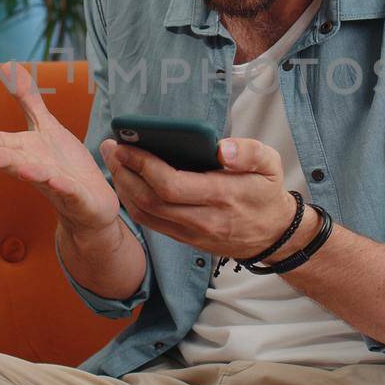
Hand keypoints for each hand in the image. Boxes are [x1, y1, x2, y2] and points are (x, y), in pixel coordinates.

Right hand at [0, 62, 119, 233]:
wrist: (88, 202)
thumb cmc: (63, 163)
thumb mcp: (46, 126)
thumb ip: (27, 100)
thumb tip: (7, 66)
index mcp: (26, 151)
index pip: (0, 143)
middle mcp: (35, 168)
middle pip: (15, 162)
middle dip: (1, 160)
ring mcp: (55, 184)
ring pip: (41, 177)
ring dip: (32, 173)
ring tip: (23, 170)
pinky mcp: (77, 196)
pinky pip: (68, 190)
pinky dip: (63, 186)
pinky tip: (57, 181)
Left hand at [102, 136, 297, 256]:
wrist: (273, 234)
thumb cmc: (266, 192)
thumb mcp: (270, 164)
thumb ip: (249, 152)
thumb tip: (221, 148)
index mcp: (222, 196)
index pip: (171, 185)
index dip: (143, 165)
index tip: (127, 145)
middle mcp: (203, 219)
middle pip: (150, 200)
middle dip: (125, 172)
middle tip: (111, 148)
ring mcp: (191, 233)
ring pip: (145, 214)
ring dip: (123, 187)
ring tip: (114, 161)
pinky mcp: (184, 239)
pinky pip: (150, 223)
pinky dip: (132, 202)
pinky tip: (125, 182)